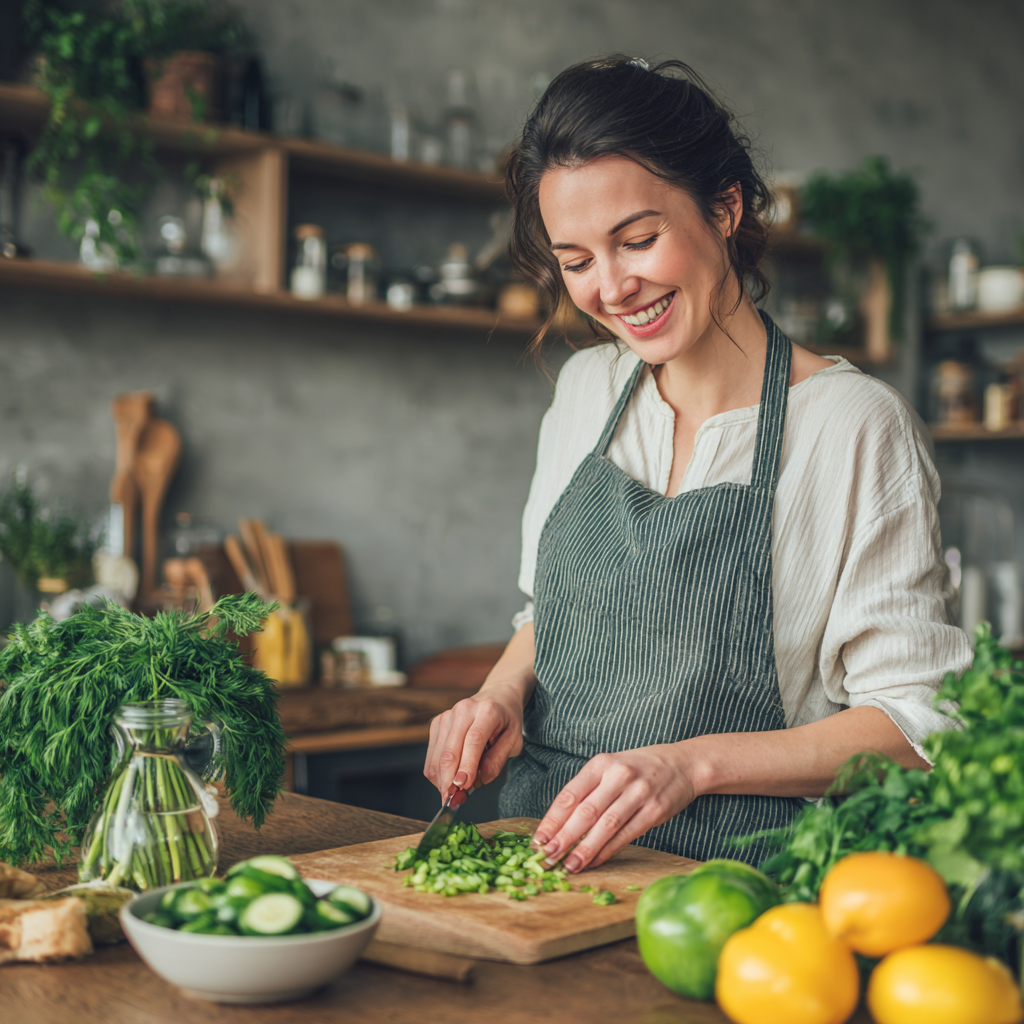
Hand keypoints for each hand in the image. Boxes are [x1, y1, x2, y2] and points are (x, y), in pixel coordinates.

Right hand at [424, 683, 524, 796]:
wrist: (497, 697)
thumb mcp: (514, 741)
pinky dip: (438, 772)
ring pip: (437, 756)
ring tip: (455, 793)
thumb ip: (497, 761)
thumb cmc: (507, 721)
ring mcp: (447, 715)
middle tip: (453, 801)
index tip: (462, 787)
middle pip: (450, 750)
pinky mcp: (437, 723)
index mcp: (487, 711)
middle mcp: (464, 710)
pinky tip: (450, 778)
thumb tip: (477, 780)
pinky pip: (432, 755)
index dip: (466, 765)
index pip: (473, 740)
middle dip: (449, 780)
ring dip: (442, 780)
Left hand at [533, 744, 703, 871]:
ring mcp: (638, 793)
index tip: (538, 840)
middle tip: (547, 857)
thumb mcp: (611, 767)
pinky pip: (626, 834)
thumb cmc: (639, 768)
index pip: (570, 794)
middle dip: (564, 838)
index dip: (552, 820)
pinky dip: (608, 850)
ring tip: (569, 866)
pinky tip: (595, 861)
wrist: (683, 764)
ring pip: (605, 826)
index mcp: (601, 763)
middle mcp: (619, 776)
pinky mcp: (655, 811)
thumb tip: (559, 824)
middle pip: (585, 812)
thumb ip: (588, 790)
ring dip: (585, 850)